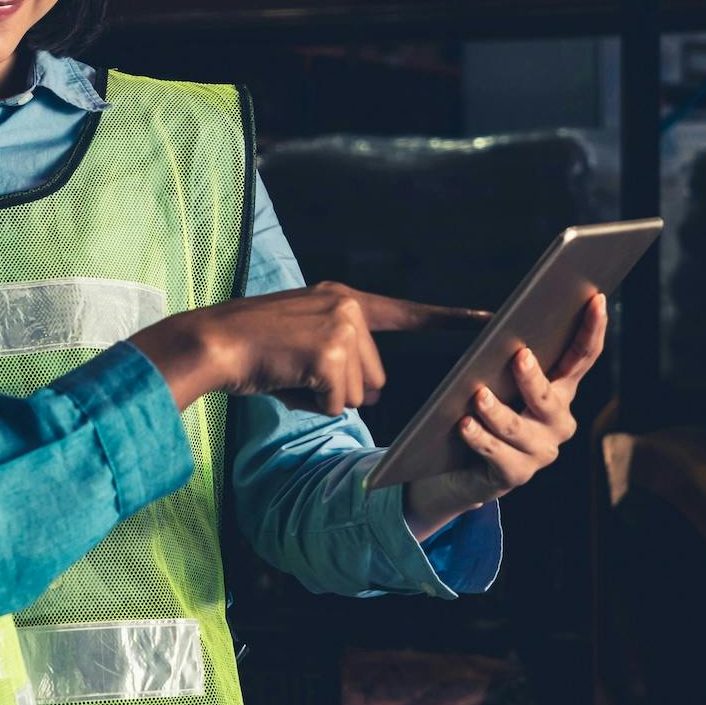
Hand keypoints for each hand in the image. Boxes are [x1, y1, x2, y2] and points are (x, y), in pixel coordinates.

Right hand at [129, 282, 488, 416]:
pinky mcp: (330, 355)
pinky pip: (337, 404)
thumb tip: (371, 392)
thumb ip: (343, 353)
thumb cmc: (254, 352)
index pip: (408, 313)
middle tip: (299, 370)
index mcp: (346, 300)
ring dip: (324, 398)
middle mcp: (349, 307)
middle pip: (376, 377)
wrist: (213, 342)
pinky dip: (310, 404)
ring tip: (289, 372)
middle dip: (342, 388)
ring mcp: (341, 328)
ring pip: (358, 394)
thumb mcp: (304, 338)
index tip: (492, 318)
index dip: (452, 319)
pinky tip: (286, 380)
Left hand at [401, 293, 606, 541]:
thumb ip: (504, 354)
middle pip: (549, 396)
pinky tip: (464, 424)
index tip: (596, 299)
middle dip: (533, 378)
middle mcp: (558, 421)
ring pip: (518, 427)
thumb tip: (497, 323)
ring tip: (478, 395)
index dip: (593, 328)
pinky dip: (479, 438)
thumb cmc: (483, 410)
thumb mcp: (497, 378)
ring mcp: (541, 451)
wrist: (460, 467)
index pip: (583, 356)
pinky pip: (498, 454)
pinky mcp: (517, 474)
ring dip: (496, 411)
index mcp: (560, 390)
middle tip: (519, 356)